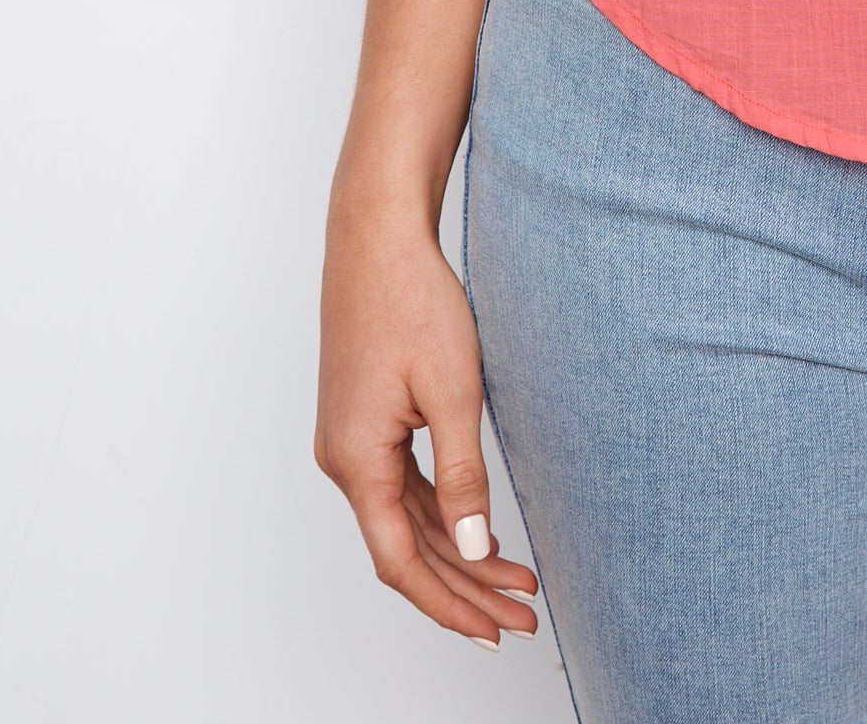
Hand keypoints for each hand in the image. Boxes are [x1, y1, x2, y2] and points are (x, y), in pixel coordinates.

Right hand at [316, 199, 541, 648]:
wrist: (377, 237)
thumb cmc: (411, 301)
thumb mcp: (452, 392)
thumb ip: (462, 476)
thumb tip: (473, 545)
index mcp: (358, 462)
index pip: (401, 562)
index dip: (449, 602)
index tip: (493, 630)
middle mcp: (345, 461)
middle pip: (406, 548)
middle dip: (466, 586)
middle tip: (521, 616)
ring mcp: (352, 441)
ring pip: (406, 519)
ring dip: (458, 551)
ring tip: (515, 581)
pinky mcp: (366, 420)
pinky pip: (402, 486)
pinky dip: (442, 512)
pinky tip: (477, 528)